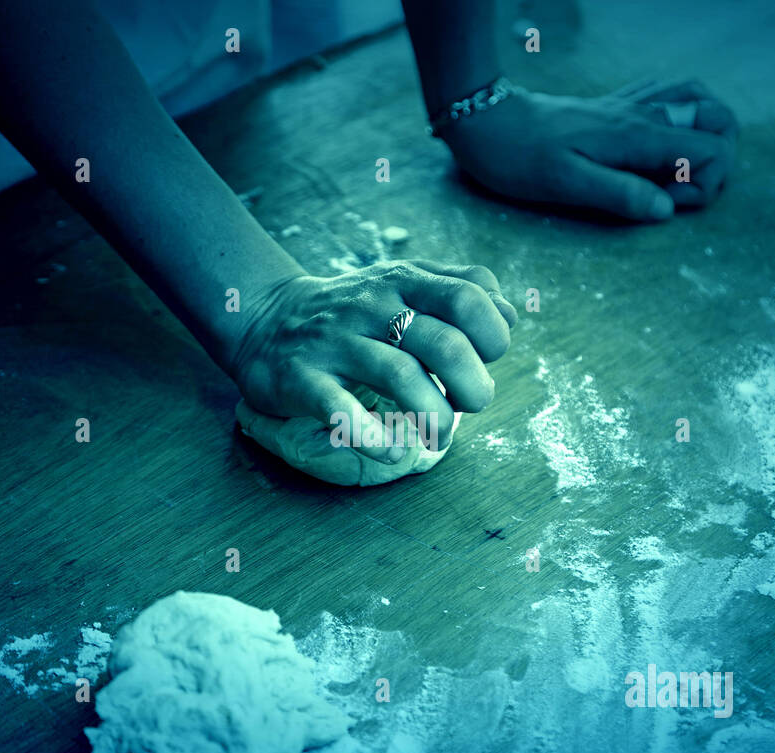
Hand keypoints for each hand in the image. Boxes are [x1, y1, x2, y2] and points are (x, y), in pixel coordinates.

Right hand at [231, 260, 516, 461]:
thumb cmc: (351, 311)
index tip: (486, 360)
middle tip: (471, 405)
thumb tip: (511, 315)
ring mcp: (336, 342)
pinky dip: (373, 436)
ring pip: (400, 376)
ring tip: (440, 434)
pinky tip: (393, 450)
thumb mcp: (403, 283)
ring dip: (435, 416)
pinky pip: (341, 409)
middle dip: (474, 386)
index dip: (493, 336)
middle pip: (445, 343)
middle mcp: (372, 305)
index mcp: (404, 280)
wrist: (264, 320)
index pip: (470, 298)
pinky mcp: (302, 379)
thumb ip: (459, 290)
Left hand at [441, 78, 737, 221]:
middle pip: (720, 119)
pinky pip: (669, 96)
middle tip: (678, 189)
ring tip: (676, 170)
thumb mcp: (565, 184)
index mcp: (637, 135)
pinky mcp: (616, 106)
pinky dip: (682, 118)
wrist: (486, 120)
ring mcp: (631, 106)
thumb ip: (620, 194)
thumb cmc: (518, 156)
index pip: (712, 149)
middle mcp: (642, 115)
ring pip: (700, 101)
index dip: (705, 183)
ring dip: (705, 135)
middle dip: (717, 158)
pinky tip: (659, 146)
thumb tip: (666, 209)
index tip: (668, 203)